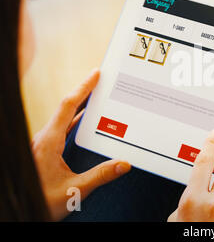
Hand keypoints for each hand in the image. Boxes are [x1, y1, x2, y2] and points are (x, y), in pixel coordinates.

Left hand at [31, 69, 130, 220]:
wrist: (18, 211)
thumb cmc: (40, 200)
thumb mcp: (74, 190)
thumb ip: (100, 176)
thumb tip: (123, 165)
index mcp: (48, 142)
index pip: (68, 107)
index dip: (83, 88)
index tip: (95, 75)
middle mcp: (44, 139)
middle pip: (65, 108)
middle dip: (83, 92)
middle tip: (99, 80)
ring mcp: (43, 144)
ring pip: (62, 117)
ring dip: (79, 105)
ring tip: (95, 96)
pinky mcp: (45, 151)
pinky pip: (61, 128)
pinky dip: (75, 119)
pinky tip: (84, 122)